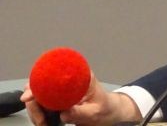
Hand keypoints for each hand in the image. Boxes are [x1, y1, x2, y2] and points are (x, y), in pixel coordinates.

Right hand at [21, 73, 140, 125]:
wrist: (109, 112)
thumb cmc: (105, 107)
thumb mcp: (94, 111)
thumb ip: (80, 112)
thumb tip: (63, 114)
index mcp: (80, 76)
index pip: (55, 73)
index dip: (38, 83)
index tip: (30, 96)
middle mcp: (68, 80)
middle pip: (40, 85)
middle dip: (35, 104)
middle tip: (41, 120)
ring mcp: (61, 89)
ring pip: (37, 96)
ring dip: (36, 111)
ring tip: (44, 123)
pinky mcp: (57, 98)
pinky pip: (41, 105)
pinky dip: (39, 114)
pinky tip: (45, 122)